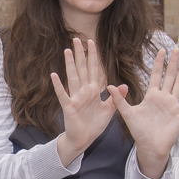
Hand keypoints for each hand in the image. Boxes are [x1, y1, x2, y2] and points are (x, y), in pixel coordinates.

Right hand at [52, 38, 117, 165]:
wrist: (84, 139)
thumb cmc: (94, 124)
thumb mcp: (109, 110)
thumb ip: (115, 97)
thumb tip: (124, 85)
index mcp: (93, 90)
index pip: (94, 69)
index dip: (93, 56)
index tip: (91, 42)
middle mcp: (83, 91)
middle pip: (82, 68)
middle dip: (80, 54)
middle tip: (77, 39)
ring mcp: (75, 97)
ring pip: (73, 77)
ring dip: (70, 64)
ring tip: (66, 50)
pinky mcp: (69, 106)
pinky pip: (63, 94)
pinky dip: (58, 85)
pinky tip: (54, 75)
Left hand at [108, 48, 178, 177]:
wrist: (150, 147)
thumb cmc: (139, 131)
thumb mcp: (128, 114)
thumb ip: (120, 100)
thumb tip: (109, 86)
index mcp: (152, 96)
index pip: (156, 75)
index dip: (159, 63)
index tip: (161, 51)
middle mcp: (163, 98)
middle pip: (169, 76)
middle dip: (173, 63)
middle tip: (176, 49)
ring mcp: (172, 105)